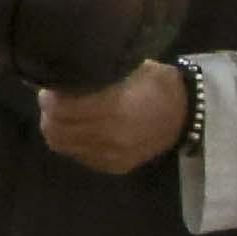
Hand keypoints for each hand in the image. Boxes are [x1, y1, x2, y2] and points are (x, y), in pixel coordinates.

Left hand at [37, 58, 192, 176]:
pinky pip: (79, 156)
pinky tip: (79, 128)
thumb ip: (96, 72)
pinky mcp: (114, 167)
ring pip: (62, 146)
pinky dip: (72, 142)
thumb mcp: (129, 68)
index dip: (49, 97)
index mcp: (113, 110)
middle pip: (55, 131)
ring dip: (57, 128)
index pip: (60, 111)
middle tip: (51, 99)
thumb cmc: (158, 85)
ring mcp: (111, 156)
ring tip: (62, 114)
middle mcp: (109, 138)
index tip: (50, 87)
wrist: (189, 115)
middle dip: (48, 113)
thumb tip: (66, 71)